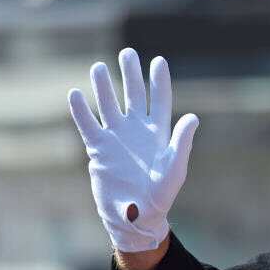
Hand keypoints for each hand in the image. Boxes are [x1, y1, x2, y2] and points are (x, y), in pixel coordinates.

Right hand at [68, 48, 197, 251]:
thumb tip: (193, 117)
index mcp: (159, 133)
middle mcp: (137, 131)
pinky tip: (77, 93)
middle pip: (133, 96)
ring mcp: (117, 138)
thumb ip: (182, 142)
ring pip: (109, 106)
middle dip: (130, 75)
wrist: (137, 216)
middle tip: (127, 53)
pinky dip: (82, 110)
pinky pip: (88, 125)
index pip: (159, 101)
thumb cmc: (161, 195)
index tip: (157, 60)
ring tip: (98, 67)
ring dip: (104, 87)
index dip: (158, 81)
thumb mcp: (175, 168)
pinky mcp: (99, 149)